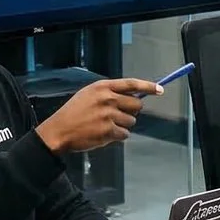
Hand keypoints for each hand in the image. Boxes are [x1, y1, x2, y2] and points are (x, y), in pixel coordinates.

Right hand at [35, 78, 155, 153]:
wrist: (59, 131)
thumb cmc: (73, 113)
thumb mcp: (88, 94)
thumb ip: (109, 93)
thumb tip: (132, 96)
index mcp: (103, 87)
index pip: (132, 84)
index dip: (148, 86)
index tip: (160, 89)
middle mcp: (108, 99)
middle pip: (137, 105)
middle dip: (131, 111)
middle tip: (118, 115)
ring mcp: (109, 115)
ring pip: (131, 121)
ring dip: (122, 125)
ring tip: (106, 125)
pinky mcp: (108, 131)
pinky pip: (124, 134)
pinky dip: (118, 136)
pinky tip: (105, 134)